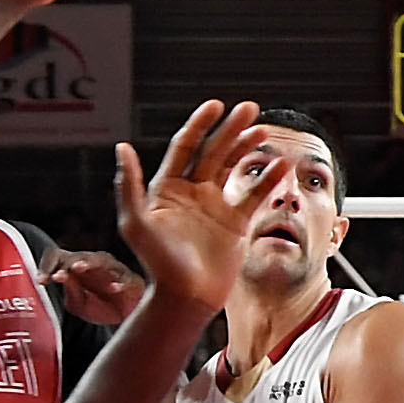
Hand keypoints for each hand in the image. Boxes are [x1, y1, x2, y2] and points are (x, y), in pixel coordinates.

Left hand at [48, 245, 146, 326]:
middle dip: (67, 264)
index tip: (42, 282)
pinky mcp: (131, 278)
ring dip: (88, 262)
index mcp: (74, 268)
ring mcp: (112, 268)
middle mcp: (92, 263)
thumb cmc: (99, 308)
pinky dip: (119, 282)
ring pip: (100, 259)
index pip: (57, 257)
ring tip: (77, 268)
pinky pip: (124, 276)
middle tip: (58, 275)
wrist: (124, 320)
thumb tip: (60, 276)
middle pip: (77, 255)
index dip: (47, 266)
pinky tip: (114, 289)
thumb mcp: (78, 304)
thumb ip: (71, 290)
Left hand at [115, 100, 270, 310]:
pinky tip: (281, 166)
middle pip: (214, 151)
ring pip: (235, 167)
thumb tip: (122, 148)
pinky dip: (269, 179)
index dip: (200, 124)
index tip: (215, 106)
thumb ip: (129, 185)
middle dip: (231, 128)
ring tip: (264, 129)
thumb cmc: (157, 264)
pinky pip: (255, 195)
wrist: (186, 296)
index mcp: (167, 189)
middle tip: (249, 108)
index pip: (185, 146)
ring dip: (249, 147)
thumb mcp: (135, 223)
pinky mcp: (235, 222)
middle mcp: (192, 193)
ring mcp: (215, 206)